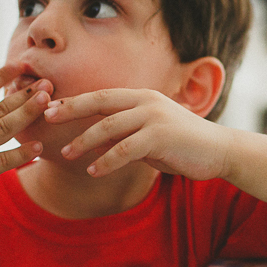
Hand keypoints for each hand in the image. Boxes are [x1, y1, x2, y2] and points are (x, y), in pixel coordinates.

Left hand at [45, 89, 233, 179]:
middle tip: (46, 119)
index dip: (75, 101)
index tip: (50, 108)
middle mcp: (146, 101)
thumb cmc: (183, 145)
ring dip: (84, 141)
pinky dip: (106, 160)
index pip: (101, 96)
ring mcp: (154, 117)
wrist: (220, 151)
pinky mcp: (161, 136)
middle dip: (71, 110)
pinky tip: (93, 171)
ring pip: (109, 126)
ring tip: (67, 155)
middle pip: (100, 102)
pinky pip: (125, 149)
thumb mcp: (149, 137)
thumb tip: (95, 142)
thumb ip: (124, 135)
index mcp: (142, 97)